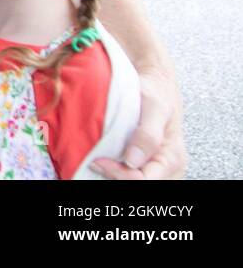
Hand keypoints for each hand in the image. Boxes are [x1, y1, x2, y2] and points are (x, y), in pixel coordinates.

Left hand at [91, 64, 185, 178]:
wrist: (155, 83)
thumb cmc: (157, 92)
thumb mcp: (154, 107)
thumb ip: (148, 135)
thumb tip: (133, 161)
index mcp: (172, 158)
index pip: (143, 180)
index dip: (119, 174)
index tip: (98, 160)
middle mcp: (166, 167)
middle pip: (138, 184)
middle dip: (114, 176)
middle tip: (94, 160)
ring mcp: (155, 166)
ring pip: (131, 180)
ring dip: (113, 173)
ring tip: (97, 159)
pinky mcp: (144, 161)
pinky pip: (129, 172)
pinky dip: (113, 168)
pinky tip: (102, 157)